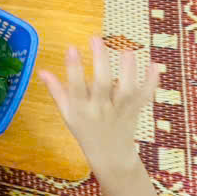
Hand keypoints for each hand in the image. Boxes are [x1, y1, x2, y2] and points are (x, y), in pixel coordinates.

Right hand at [39, 37, 160, 173]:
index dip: (73, 68)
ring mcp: (120, 111)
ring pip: (126, 90)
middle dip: (100, 61)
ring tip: (126, 50)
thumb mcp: (67, 114)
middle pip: (102, 85)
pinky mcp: (135, 111)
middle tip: (96, 38)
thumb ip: (56, 91)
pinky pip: (145, 96)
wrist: (110, 156)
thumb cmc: (85, 131)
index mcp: (81, 110)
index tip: (71, 48)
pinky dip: (151, 82)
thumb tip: (42, 71)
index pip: (76, 88)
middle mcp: (100, 110)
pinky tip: (154, 65)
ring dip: (127, 70)